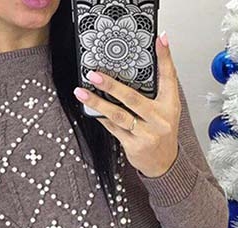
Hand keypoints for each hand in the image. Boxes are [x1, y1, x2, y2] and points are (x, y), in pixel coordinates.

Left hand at [73, 31, 180, 177]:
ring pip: (118, 115)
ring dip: (97, 103)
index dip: (165, 57)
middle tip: (94, 74)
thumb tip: (134, 71)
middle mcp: (159, 118)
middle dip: (111, 85)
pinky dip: (101, 118)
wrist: (164, 163)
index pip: (169, 77)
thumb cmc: (162, 133)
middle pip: (132, 98)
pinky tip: (90, 110)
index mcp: (170, 105)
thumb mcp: (167, 110)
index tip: (159, 39)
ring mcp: (146, 134)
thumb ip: (156, 91)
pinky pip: (113, 128)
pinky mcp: (133, 146)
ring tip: (82, 93)